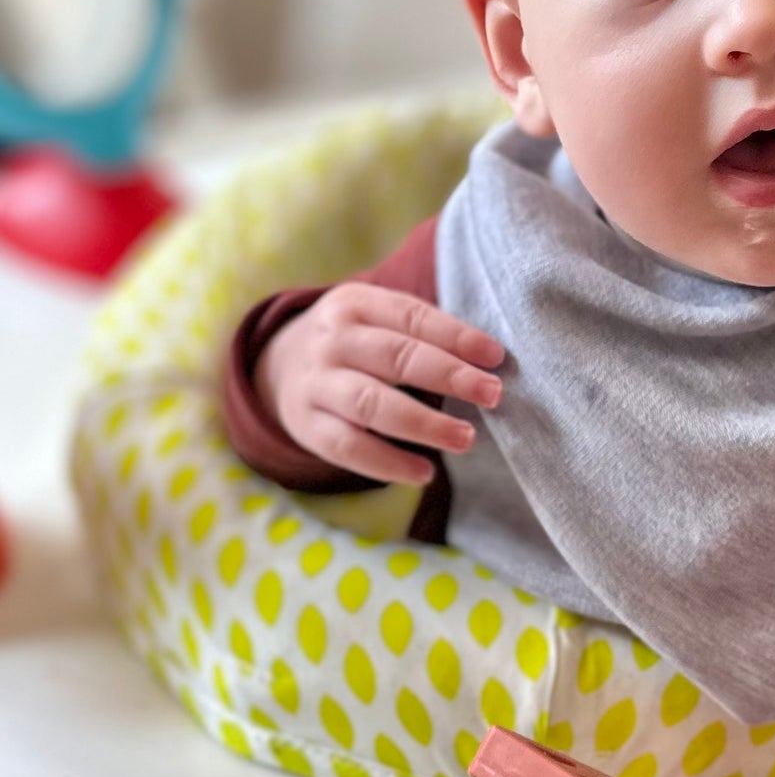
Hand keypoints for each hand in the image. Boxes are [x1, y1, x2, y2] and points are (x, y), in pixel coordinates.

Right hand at [255, 283, 504, 485]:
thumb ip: (422, 332)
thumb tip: (489, 361)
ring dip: (424, 423)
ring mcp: (316, 384)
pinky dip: (388, 463)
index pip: (412, 316)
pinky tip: (424, 473)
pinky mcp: (306, 426)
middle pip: (395, 357)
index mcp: (355, 303)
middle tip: (493, 394)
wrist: (276, 365)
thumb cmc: (354, 342)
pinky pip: (348, 447)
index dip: (457, 336)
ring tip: (466, 437)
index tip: (496, 357)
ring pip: (371, 404)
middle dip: (449, 376)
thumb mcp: (375, 317)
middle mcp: (332, 341)